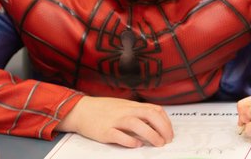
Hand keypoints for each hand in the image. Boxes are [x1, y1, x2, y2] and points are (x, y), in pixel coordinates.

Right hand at [56, 96, 173, 147]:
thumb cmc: (103, 110)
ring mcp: (115, 120)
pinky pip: (119, 135)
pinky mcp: (105, 131)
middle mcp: (125, 110)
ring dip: (150, 134)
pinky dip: (129, 140)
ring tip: (158, 144)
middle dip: (162, 127)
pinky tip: (136, 144)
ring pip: (136, 123)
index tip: (169, 132)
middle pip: (149, 114)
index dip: (165, 121)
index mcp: (131, 105)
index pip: (154, 109)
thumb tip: (155, 123)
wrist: (81, 110)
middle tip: (167, 140)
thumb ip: (137, 112)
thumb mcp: (122, 107)